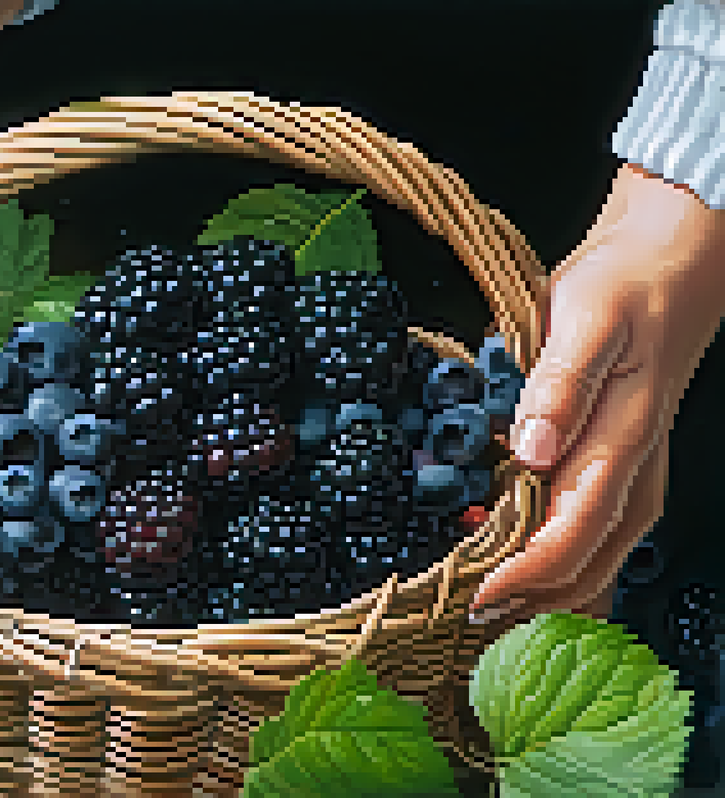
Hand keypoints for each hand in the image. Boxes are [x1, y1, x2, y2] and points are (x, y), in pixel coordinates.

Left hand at [469, 163, 724, 624]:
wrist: (670, 264)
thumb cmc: (624, 289)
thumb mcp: (584, 322)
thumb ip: (556, 387)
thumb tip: (531, 448)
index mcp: (618, 447)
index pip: (569, 539)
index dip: (522, 578)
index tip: (475, 599)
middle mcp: (630, 476)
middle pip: (584, 571)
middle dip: (528, 605)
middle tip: (464, 622)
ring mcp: (629, 477)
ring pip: (593, 564)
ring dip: (543, 596)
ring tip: (485, 614)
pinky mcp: (618, 469)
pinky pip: (592, 540)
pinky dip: (557, 569)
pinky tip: (519, 580)